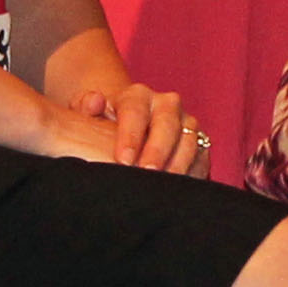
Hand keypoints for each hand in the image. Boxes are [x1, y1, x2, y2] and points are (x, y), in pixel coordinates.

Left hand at [73, 78, 207, 175]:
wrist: (128, 128)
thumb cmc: (104, 125)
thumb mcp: (89, 114)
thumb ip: (86, 106)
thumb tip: (94, 101)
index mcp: (138, 95)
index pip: (135, 111)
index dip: (130, 136)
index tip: (123, 160)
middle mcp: (167, 104)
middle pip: (167, 125)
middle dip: (158, 151)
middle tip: (147, 174)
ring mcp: (187, 123)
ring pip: (189, 141)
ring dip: (178, 165)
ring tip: (164, 188)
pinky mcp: (200, 143)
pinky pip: (202, 159)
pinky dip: (193, 174)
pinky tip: (179, 191)